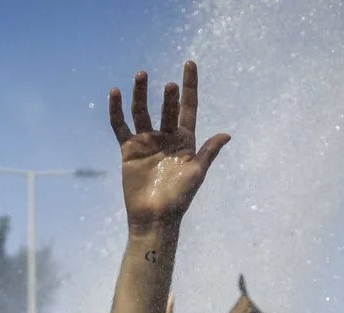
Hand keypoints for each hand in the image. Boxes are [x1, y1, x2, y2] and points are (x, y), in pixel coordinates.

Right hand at [109, 61, 230, 231]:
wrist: (154, 217)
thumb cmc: (179, 198)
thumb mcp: (197, 173)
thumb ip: (208, 152)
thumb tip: (226, 134)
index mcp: (185, 140)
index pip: (188, 107)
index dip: (189, 86)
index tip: (189, 64)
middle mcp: (166, 137)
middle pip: (166, 108)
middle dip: (168, 96)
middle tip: (170, 86)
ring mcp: (146, 142)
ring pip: (142, 111)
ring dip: (141, 93)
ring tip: (141, 76)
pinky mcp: (129, 150)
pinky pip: (120, 125)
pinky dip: (117, 110)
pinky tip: (116, 93)